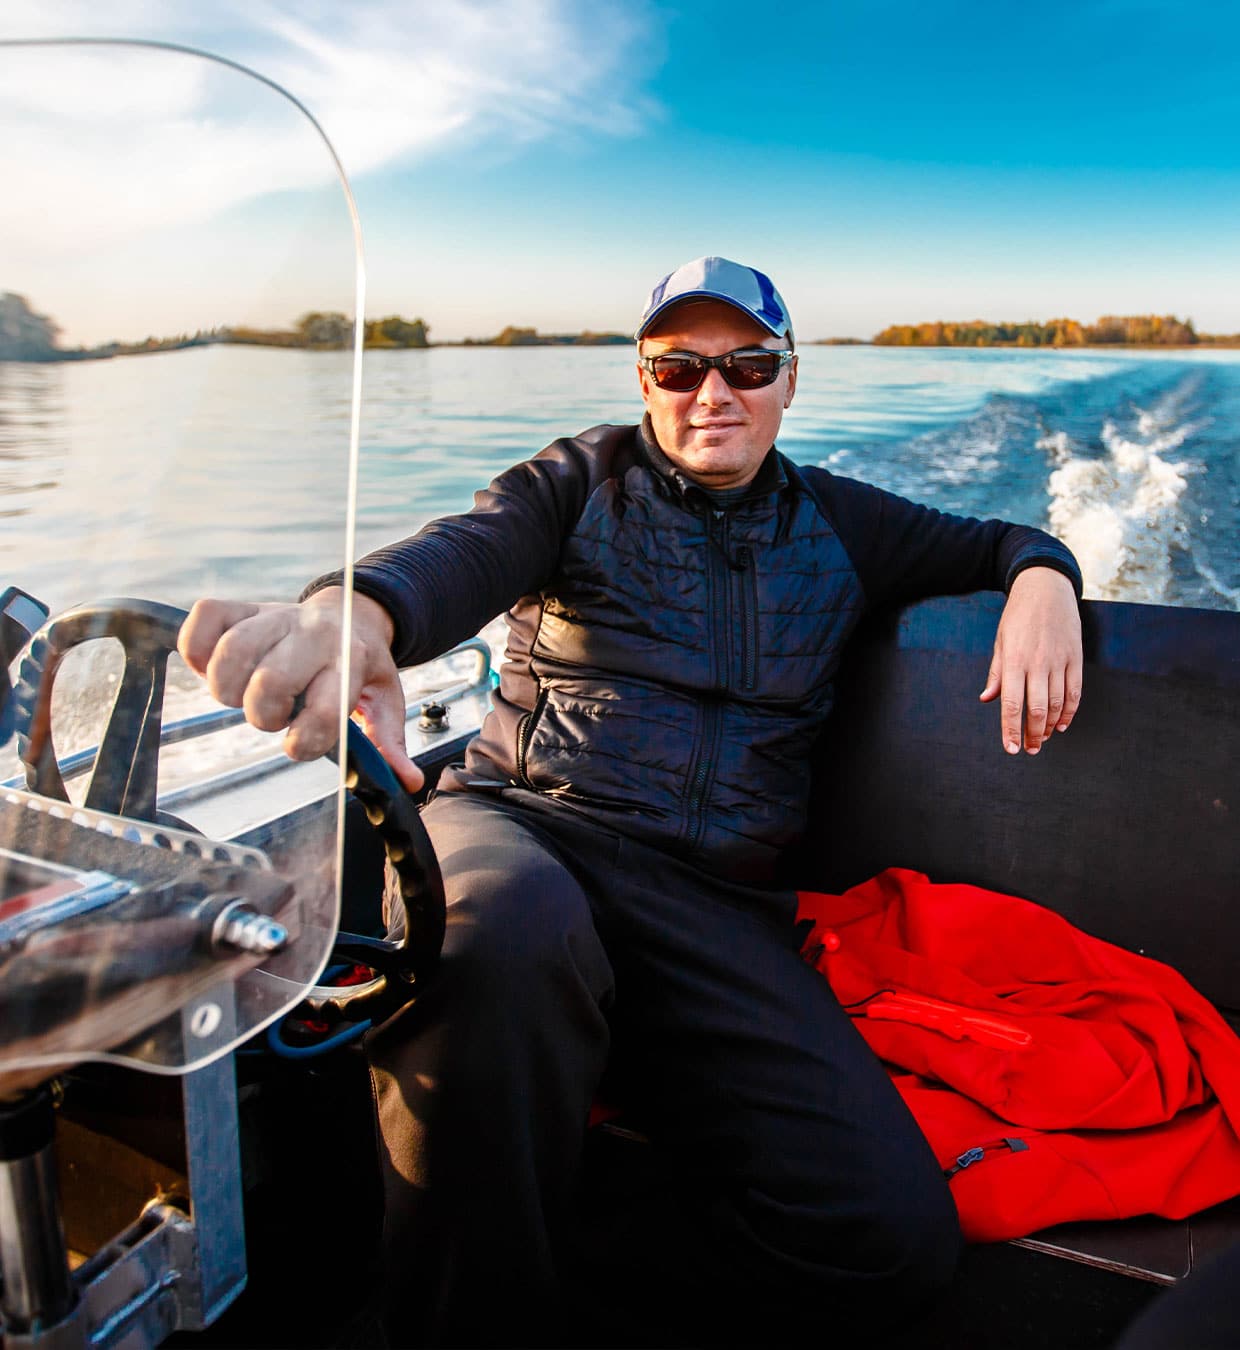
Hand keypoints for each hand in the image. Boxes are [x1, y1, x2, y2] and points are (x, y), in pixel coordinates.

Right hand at [177, 588, 423, 792]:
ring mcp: (275, 616)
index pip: (325, 708)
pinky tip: (216, 667)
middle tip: (275, 715)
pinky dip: (197, 650)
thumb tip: (406, 782)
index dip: (305, 740)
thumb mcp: (384, 701)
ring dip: (228, 689)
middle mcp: (312, 636)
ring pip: (231, 654)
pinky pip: (203, 620)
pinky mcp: (242, 606)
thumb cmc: (360, 664)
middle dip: (265, 715)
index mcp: (351, 661)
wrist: (351, 613)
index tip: (299, 745)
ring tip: (245, 694)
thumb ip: (388, 743)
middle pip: (269, 683)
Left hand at [979, 567, 1082, 754]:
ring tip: (1043, 738)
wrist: (1046, 588)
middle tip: (1030, 750)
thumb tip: (987, 700)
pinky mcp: (1076, 657)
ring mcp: (1060, 660)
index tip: (1011, 749)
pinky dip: (1070, 712)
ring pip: (1058, 704)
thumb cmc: (1018, 617)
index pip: (1011, 704)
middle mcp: (1038, 663)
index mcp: (1014, 660)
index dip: (1011, 730)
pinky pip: (1075, 691)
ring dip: (1051, 726)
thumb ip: (996, 673)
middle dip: (1033, 735)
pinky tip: (1062, 724)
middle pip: (1037, 709)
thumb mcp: (1001, 642)